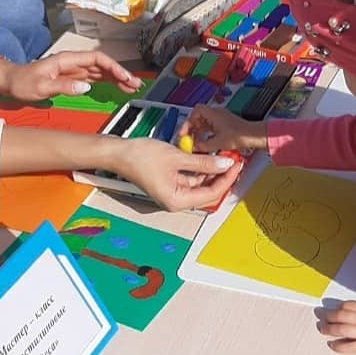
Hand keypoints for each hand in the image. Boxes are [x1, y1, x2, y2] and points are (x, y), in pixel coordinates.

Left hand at [1, 50, 142, 101]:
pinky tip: (116, 87)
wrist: (9, 80)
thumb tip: (86, 87)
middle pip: (102, 64)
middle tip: (135, 85)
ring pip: (100, 71)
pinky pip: (93, 77)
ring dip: (116, 78)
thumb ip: (63, 86)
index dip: (113, 67)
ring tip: (131, 87)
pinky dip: (106, 82)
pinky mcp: (71, 77)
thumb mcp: (40, 86)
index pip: (96, 59)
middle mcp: (72, 62)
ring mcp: (72, 69)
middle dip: (120, 73)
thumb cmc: (22, 82)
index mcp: (67, 60)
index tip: (124, 77)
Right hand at [116, 138, 241, 211]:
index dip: (227, 179)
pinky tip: (209, 157)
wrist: (118, 153)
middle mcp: (176, 201)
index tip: (237, 165)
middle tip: (234, 159)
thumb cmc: (140, 156)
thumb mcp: (176, 157)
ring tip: (224, 156)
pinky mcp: (170, 183)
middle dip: (222, 176)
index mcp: (177, 201)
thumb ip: (203, 161)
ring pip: (200, 185)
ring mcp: (173, 192)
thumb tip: (226, 163)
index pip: (211, 194)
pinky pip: (191, 179)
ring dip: (212, 171)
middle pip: (207, 192)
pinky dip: (201, 169)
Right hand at [180, 106, 266, 153]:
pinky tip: (207, 143)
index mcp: (214, 113)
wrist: (254, 136)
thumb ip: (203, 145)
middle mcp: (217, 114)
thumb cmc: (241, 135)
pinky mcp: (225, 125)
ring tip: (197, 143)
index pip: (196, 111)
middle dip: (193, 128)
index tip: (185, 132)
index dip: (188, 121)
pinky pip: (211, 127)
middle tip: (188, 139)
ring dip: (199, 132)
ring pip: (205, 123)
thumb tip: (194, 148)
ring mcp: (221, 119)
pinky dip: (206, 134)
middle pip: (199, 118)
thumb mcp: (218, 143)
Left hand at [318, 296, 355, 354]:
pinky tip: (332, 345)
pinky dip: (339, 345)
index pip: (349, 305)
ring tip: (323, 330)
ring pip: (342, 329)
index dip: (339, 307)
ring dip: (330, 329)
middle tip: (322, 318)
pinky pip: (350, 346)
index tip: (334, 310)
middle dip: (329, 316)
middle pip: (341, 316)